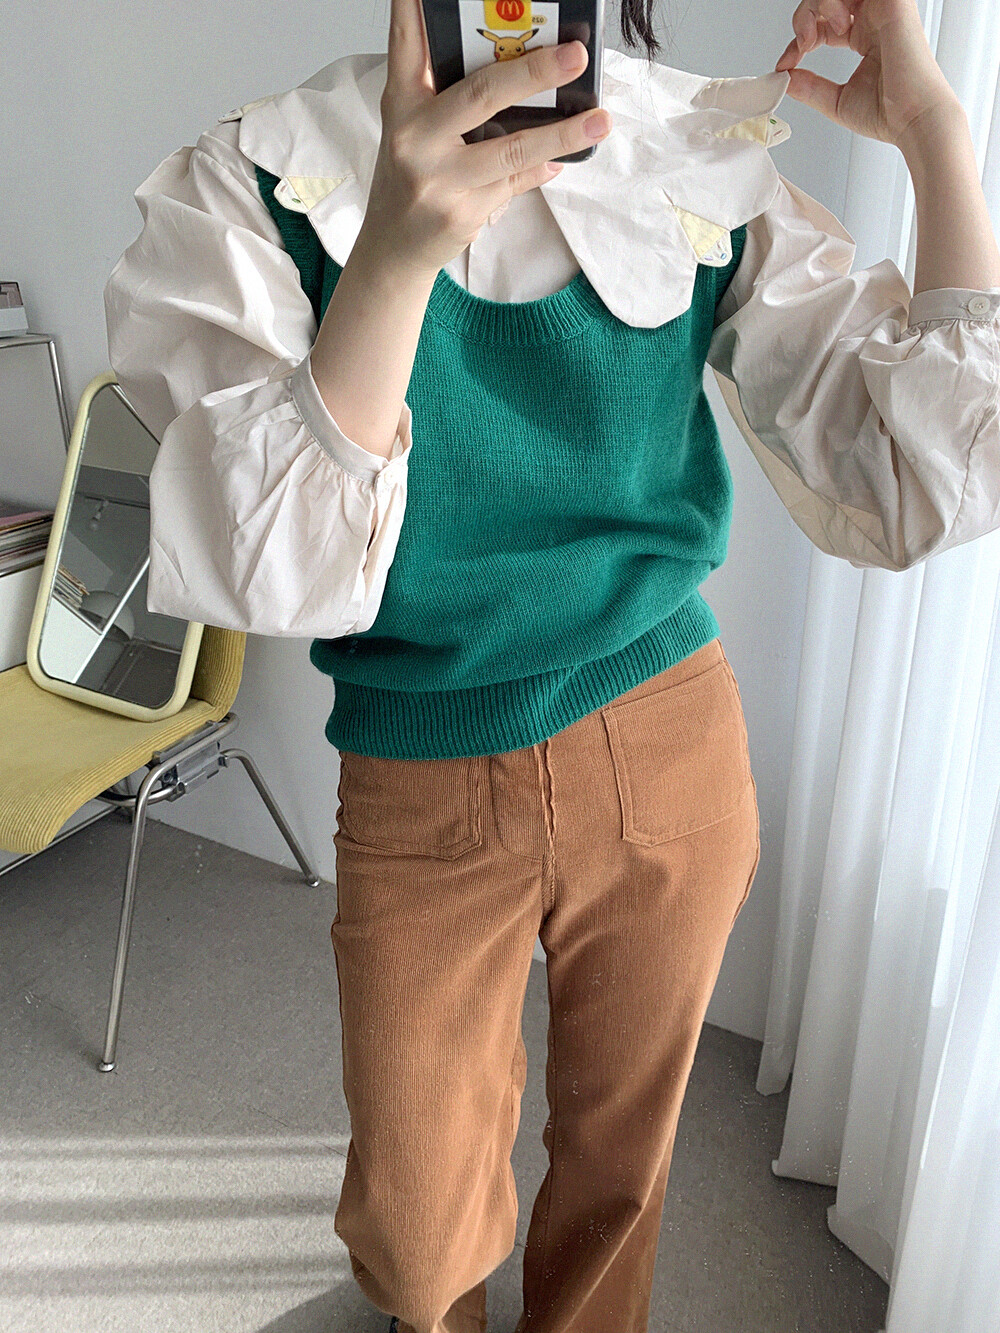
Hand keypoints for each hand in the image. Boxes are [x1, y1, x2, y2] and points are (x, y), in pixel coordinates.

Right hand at [362, 0, 611, 279]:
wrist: (393, 245)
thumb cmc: (412, 175)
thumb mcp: (416, 126)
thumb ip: (449, 92)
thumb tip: (517, 56)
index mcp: (402, 102)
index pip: (407, 42)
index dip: (416, 7)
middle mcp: (414, 136)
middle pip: (480, 93)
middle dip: (534, 71)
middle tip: (576, 55)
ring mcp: (437, 178)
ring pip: (511, 148)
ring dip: (562, 134)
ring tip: (600, 120)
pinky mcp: (460, 212)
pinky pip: (514, 183)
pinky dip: (542, 169)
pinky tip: (563, 160)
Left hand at [773, 0, 960, 146]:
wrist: (913, 119)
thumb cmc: (889, 114)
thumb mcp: (835, 101)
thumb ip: (809, 87)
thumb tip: (785, 79)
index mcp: (866, 36)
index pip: (824, 21)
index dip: (800, 37)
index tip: (787, 63)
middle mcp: (875, 18)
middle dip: (804, 16)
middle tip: (801, 45)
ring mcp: (884, 8)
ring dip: (816, 6)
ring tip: (815, 38)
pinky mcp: (892, 4)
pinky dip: (833, 2)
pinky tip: (834, 26)